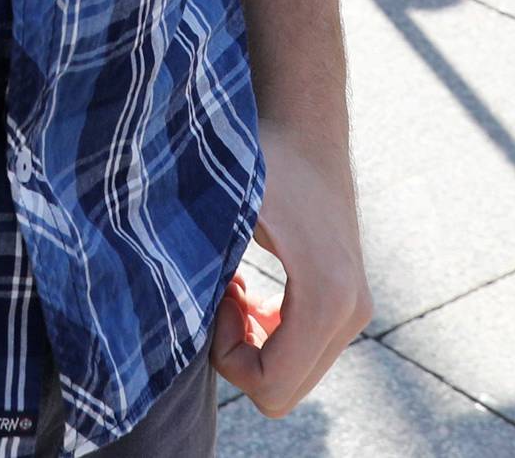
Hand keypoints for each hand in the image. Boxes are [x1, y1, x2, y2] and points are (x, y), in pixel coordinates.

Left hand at [210, 127, 370, 417]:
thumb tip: (158, 311)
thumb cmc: (260, 158)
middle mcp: (352, 311)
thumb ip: (200, 263)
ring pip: (293, 376)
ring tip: (230, 288)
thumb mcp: (226, 210)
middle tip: (220, 293)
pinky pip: (304, 355)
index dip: (226, 356)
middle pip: (283, 391)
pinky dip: (271, 337)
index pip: (270, 387)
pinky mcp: (351, 301)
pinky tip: (247, 291)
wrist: (304, 122)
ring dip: (254, 345)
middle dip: (239, 354)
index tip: (216, 296)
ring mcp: (356, 308)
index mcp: (327, 296)